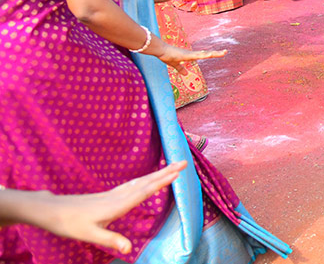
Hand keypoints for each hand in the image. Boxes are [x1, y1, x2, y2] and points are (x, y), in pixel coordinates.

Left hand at [10, 162, 186, 254]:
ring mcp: (112, 195)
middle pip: (145, 182)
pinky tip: (145, 181)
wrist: (51, 210)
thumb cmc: (69, 224)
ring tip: (171, 167)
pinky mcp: (108, 196)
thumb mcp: (89, 235)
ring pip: (140, 182)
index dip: (161, 182)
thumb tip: (129, 250)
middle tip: (184, 162)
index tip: (178, 171)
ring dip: (157, 174)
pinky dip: (145, 180)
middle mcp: (117, 197)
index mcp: (116, 205)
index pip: (144, 191)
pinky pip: (132, 185)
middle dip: (165, 172)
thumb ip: (111, 240)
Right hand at [147, 41, 225, 72]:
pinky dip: (204, 55)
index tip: (219, 53)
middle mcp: (192, 54)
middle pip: (207, 53)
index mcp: (191, 56)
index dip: (211, 54)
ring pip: (205, 54)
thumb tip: (186, 75)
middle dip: (216, 53)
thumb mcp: (175, 65)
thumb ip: (181, 69)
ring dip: (214, 53)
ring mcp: (190, 54)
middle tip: (226, 52)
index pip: (204, 55)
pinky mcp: (187, 55)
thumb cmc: (167, 55)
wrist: (160, 50)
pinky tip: (210, 54)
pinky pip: (197, 55)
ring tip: (223, 52)